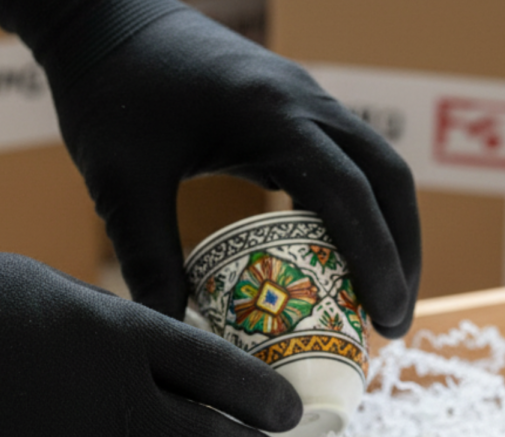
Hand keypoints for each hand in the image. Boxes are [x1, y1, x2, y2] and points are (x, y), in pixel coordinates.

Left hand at [39, 5, 420, 336]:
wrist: (103, 23)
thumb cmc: (109, 96)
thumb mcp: (123, 187)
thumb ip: (149, 262)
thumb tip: (173, 338)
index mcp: (272, 116)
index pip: (352, 197)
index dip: (379, 263)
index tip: (387, 320)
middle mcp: (304, 102)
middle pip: (388, 179)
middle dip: (401, 252)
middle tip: (391, 319)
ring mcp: (301, 98)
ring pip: (374, 167)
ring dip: (385, 230)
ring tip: (375, 294)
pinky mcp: (287, 105)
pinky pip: (342, 159)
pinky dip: (352, 209)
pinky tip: (333, 251)